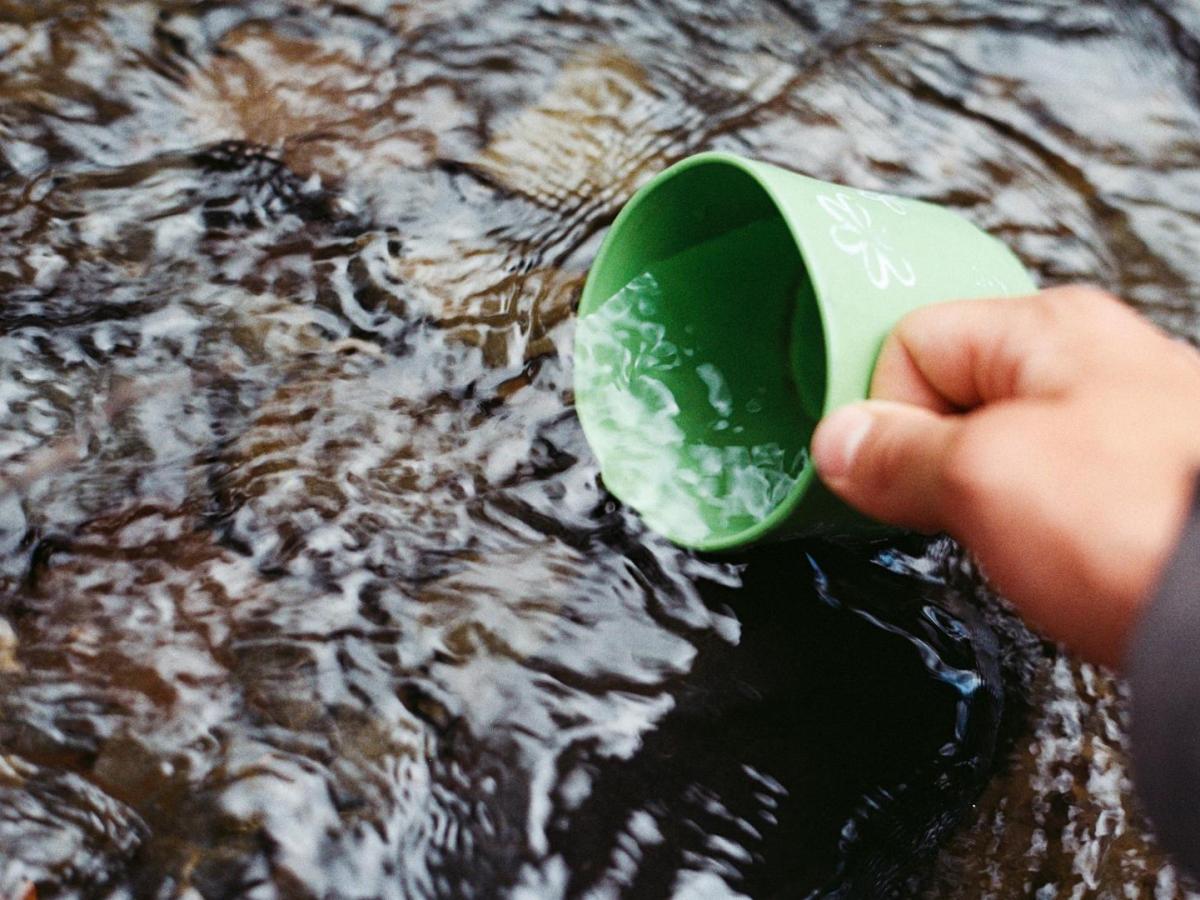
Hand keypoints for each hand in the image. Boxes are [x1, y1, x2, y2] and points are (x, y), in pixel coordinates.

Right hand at [811, 286, 1199, 667]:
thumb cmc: (1147, 522)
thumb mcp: (984, 477)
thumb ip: (895, 455)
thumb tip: (839, 442)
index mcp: (1047, 331)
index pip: (911, 342)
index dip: (885, 411)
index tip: (884, 473)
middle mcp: (1089, 366)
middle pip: (953, 399)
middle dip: (932, 463)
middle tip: (953, 511)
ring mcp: (1120, 432)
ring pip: (998, 457)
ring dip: (983, 507)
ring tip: (1018, 544)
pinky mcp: (1138, 497)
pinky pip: (1048, 500)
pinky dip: (1035, 536)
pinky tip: (1057, 566)